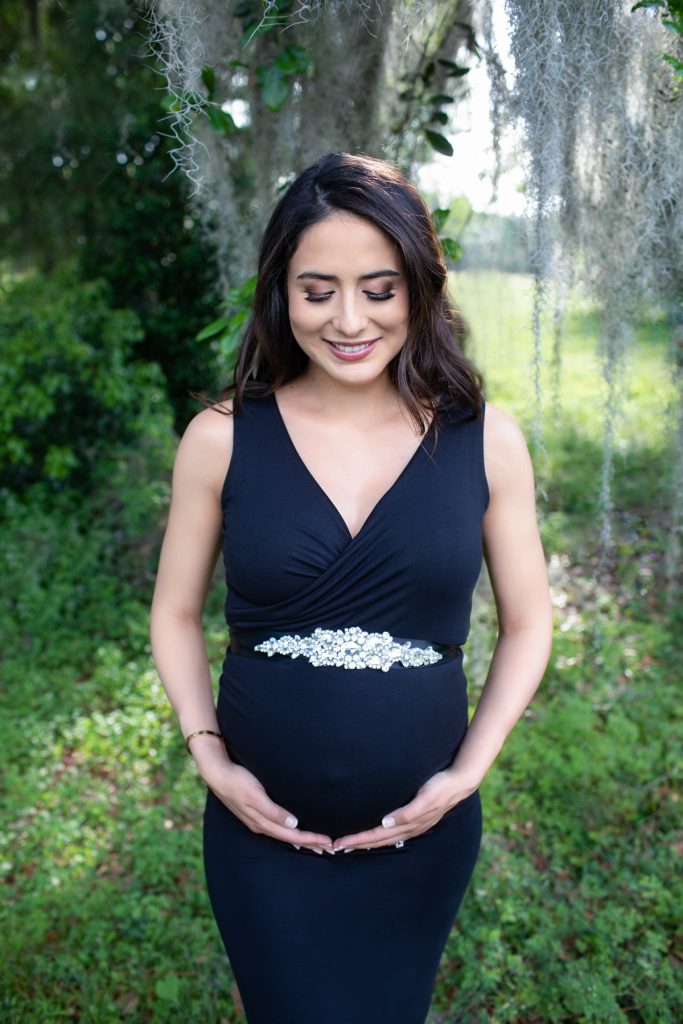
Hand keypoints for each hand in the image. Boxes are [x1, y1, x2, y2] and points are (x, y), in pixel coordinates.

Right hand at [202, 759, 334, 853]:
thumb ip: (272, 811)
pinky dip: (290, 832)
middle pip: (290, 838)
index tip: (329, 842)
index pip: (293, 835)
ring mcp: (257, 820)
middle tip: (331, 848)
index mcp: (262, 822)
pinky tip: (294, 830)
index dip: (311, 840)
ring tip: (317, 844)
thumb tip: (293, 824)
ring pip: (284, 835)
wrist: (217, 773)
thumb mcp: (255, 795)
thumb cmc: (237, 781)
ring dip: (301, 840)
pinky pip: (277, 828)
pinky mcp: (255, 813)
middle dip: (310, 843)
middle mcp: (261, 825)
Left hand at [332, 770, 477, 852]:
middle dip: (357, 844)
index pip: (377, 835)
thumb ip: (408, 812)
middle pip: (377, 840)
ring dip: (366, 842)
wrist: (459, 782)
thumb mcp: (426, 797)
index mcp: (409, 824)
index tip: (340, 843)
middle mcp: (409, 828)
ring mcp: (412, 826)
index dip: (358, 840)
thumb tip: (387, 823)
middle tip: (335, 847)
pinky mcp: (415, 820)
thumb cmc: (440, 786)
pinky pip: (392, 833)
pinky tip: (374, 836)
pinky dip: (379, 837)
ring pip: (384, 839)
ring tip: (349, 845)